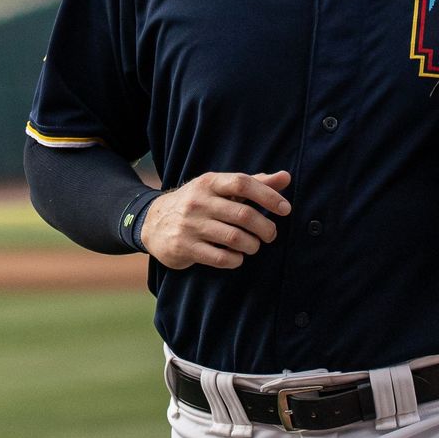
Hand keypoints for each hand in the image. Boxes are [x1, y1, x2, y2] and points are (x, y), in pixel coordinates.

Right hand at [141, 171, 291, 269]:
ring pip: (234, 238)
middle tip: (271, 234)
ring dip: (252, 245)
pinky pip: (219, 257)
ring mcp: (190, 225)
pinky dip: (235, 259)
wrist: (152, 222)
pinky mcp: (185, 247)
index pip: (243, 183)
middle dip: (265, 227)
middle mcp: (199, 201)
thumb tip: (286, 177)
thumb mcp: (220, 189)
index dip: (268, 195)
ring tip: (254, 246)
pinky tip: (237, 257)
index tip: (285, 209)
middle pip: (243, 214)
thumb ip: (254, 183)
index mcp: (209, 182)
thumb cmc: (198, 203)